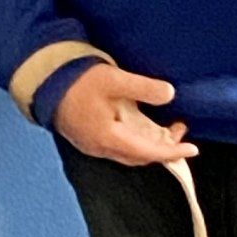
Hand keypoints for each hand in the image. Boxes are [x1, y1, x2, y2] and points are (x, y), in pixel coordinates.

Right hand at [55, 62, 196, 166]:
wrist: (44, 82)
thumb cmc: (78, 81)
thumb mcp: (113, 80)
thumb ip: (143, 88)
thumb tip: (170, 94)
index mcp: (108, 138)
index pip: (148, 152)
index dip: (172, 151)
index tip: (193, 149)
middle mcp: (101, 148)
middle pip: (139, 156)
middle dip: (163, 148)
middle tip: (180, 130)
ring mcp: (93, 145)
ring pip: (130, 152)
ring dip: (151, 143)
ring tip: (168, 127)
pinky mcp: (89, 137)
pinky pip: (120, 145)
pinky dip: (137, 139)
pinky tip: (143, 125)